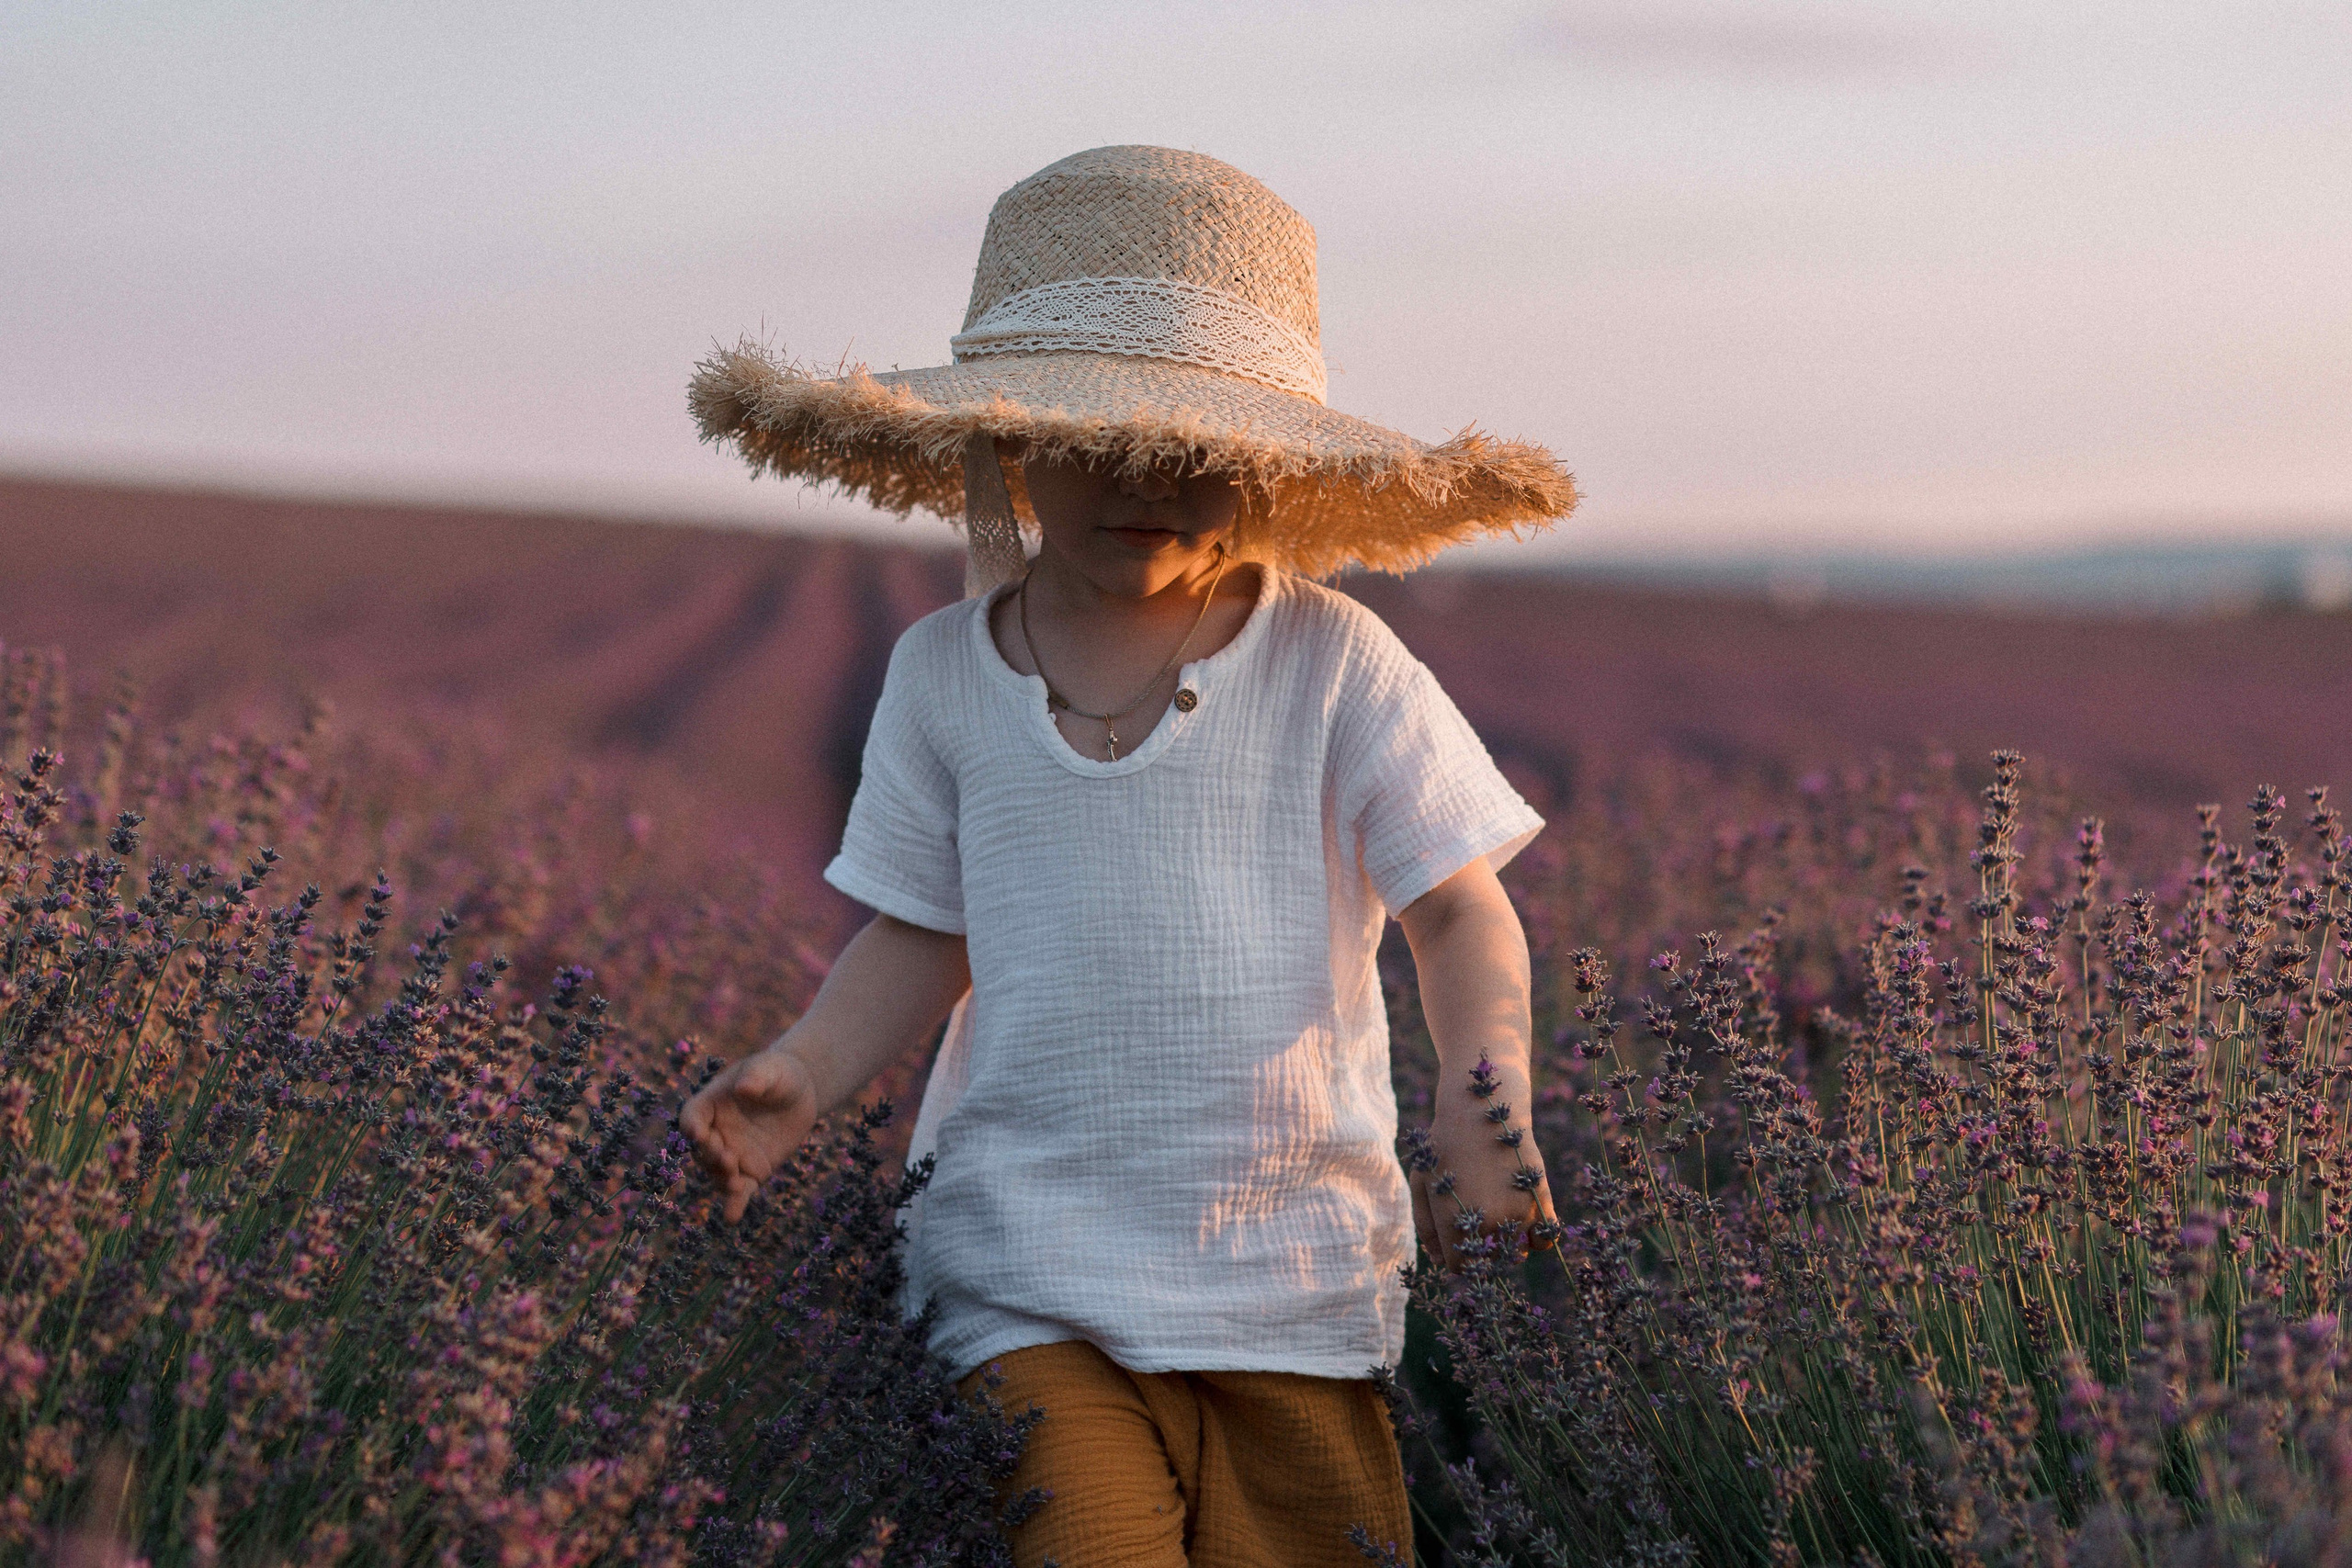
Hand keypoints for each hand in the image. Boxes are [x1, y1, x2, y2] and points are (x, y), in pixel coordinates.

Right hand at [680, 1047, 821, 1221]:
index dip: (691, 1126)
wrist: (801, 1093)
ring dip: (722, 1181)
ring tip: (736, 1184)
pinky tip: (732, 1218)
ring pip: (718, 1174)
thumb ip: (756, 1076)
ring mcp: (731, 1154)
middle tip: (728, 1159)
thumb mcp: (770, 1068)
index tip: (697, 1134)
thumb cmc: (778, 1073)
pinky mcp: (751, 1172)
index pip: (691, 1116)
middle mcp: (715, 1133)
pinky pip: (739, 1191)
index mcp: (710, 1104)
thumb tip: (744, 1088)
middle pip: (702, 1151)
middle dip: (711, 1157)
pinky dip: (734, 1204)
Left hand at [1409, 1063, 1556, 1271]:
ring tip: (1499, 1211)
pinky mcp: (1540, 1200)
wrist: (1478, 1110)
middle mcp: (1485, 1224)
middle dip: (1484, 1249)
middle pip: (1490, 1263)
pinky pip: (1545, 1240)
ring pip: (1517, 1253)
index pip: (1459, 1268)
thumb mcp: (1422, 1185)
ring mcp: (1516, 1214)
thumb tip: (1439, 1262)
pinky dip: (1537, 1235)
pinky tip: (1524, 1214)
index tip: (1461, 1237)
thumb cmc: (1444, 1148)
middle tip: (1480, 1218)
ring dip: (1509, 1241)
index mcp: (1452, 1224)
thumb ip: (1427, 1228)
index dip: (1458, 1255)